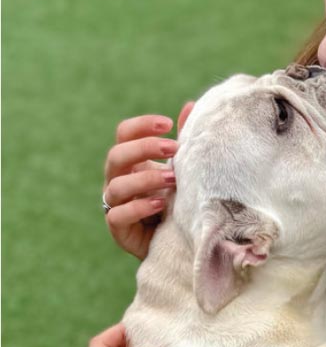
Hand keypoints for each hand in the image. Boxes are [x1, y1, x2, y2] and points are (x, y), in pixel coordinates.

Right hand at [103, 101, 194, 258]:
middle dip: (144, 148)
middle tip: (173, 148)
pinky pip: (118, 215)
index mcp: (130, 161)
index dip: (141, 126)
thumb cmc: (177, 199)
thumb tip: (189, 105)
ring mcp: (115, 204)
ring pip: (117, 186)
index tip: (167, 124)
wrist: (176, 240)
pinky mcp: (118, 229)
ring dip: (146, 179)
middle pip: (116, 156)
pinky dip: (139, 207)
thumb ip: (183, 142)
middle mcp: (118, 179)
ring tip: (173, 180)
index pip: (124, 134)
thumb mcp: (181, 170)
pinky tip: (161, 204)